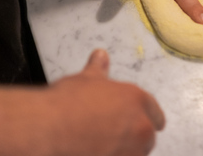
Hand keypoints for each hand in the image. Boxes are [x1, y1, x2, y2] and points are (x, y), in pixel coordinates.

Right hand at [46, 49, 165, 155]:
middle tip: (110, 133)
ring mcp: (130, 151)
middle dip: (133, 136)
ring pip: (136, 154)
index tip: (137, 121)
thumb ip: (99, 69)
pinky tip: (94, 152)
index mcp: (137, 100)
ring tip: (100, 145)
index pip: (155, 113)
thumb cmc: (66, 105)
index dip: (145, 116)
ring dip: (124, 150)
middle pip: (147, 137)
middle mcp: (140, 127)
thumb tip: (101, 56)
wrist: (47, 130)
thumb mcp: (85, 79)